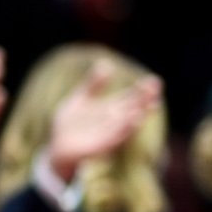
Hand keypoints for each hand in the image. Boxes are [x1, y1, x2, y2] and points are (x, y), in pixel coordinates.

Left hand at [40, 59, 161, 186]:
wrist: (56, 146)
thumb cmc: (71, 123)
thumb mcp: (80, 99)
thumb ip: (93, 84)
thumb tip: (106, 64)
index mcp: (111, 109)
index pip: (130, 97)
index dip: (142, 90)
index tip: (154, 81)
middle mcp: (113, 121)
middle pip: (132, 109)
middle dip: (144, 99)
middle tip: (156, 88)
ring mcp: (108, 134)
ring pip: (126, 124)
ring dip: (137, 115)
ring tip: (148, 105)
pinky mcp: (99, 146)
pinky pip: (114, 139)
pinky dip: (123, 131)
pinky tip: (132, 123)